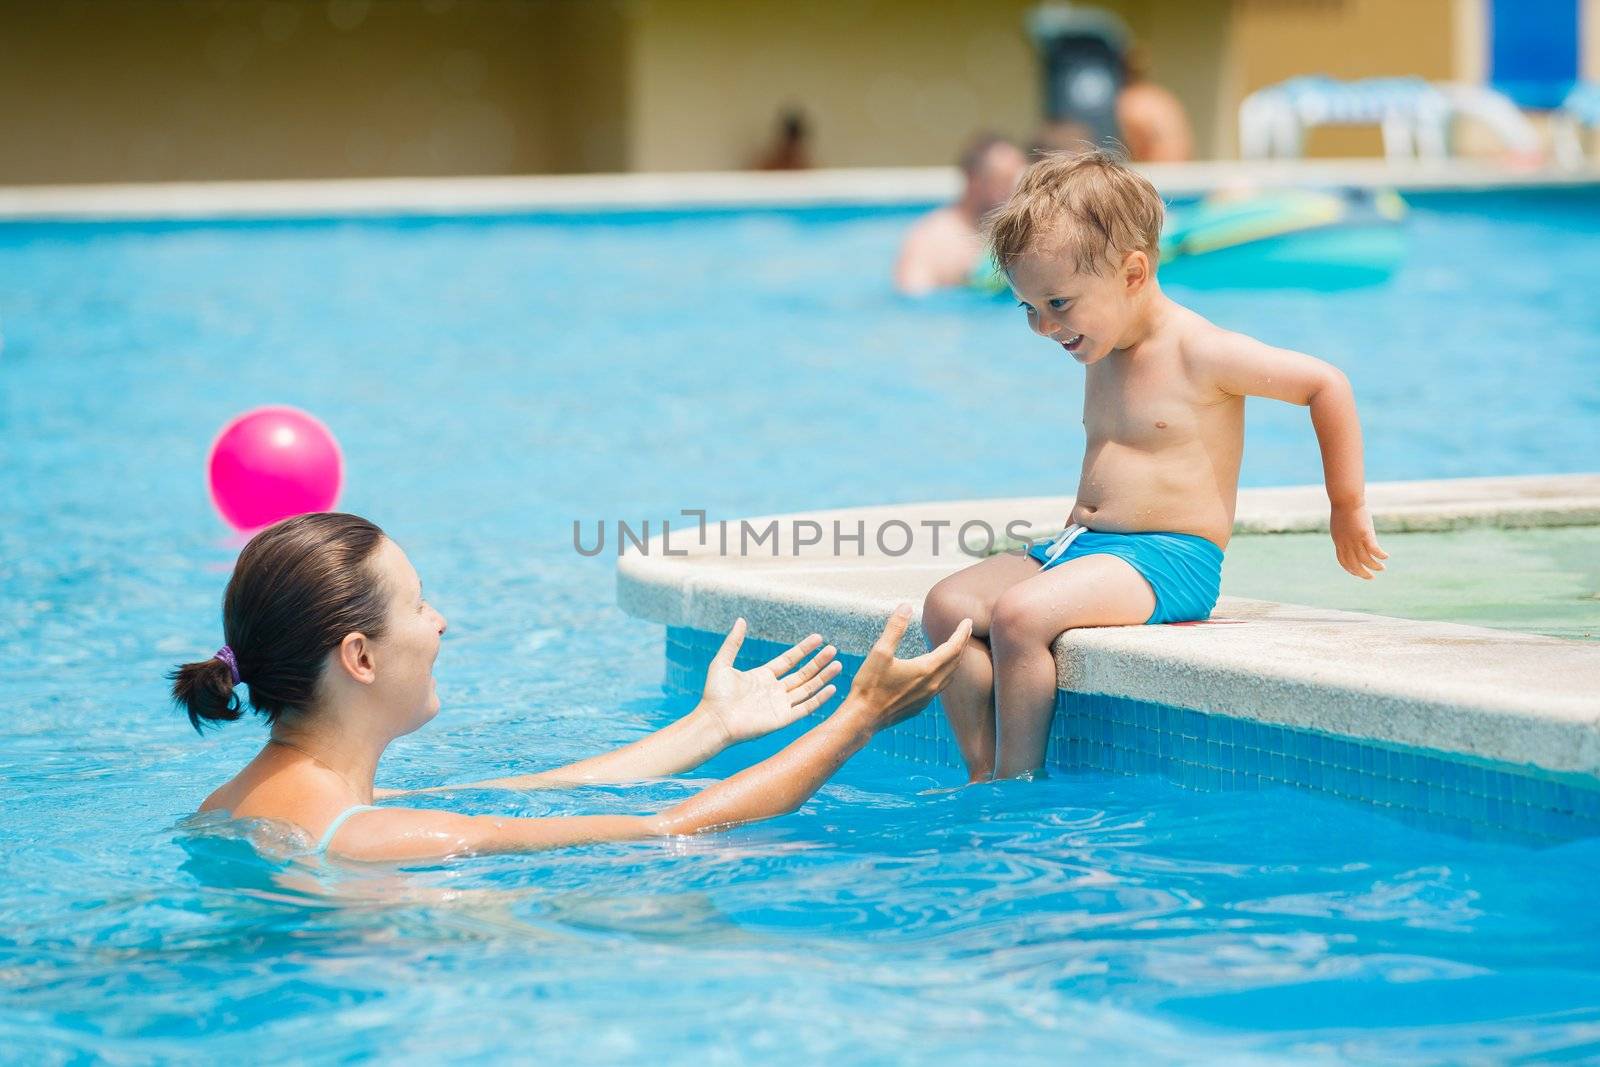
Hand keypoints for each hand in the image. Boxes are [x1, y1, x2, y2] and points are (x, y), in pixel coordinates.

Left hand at [696, 619, 841, 745]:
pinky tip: (831, 688)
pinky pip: (806, 708)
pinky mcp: (783, 719)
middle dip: (818, 662)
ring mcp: (780, 705)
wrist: (714, 721)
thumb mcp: (723, 663)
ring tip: (837, 665)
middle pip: (802, 673)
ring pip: (808, 688)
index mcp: (762, 677)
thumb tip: (740, 620)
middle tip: (833, 649)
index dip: (803, 649)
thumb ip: (733, 642)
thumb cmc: (715, 695)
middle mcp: (774, 690)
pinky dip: (819, 699)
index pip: (789, 660)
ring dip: (822, 677)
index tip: (818, 638)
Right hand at [844, 604, 971, 730]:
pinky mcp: (919, 705)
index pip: (953, 648)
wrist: (863, 718)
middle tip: (967, 630)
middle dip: (962, 644)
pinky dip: (945, 674)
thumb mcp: (880, 652)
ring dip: (956, 660)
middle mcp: (932, 684)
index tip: (968, 621)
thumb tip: (905, 607)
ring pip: (949, 675)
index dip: (962, 633)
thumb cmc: (870, 686)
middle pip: (956, 661)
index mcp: (926, 669)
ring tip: (956, 648)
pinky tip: (937, 672)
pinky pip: (940, 687)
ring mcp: (927, 697)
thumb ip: (895, 628)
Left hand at [1331, 503, 1387, 579]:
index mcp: (1338, 541)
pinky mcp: (1365, 534)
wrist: (1346, 500)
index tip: (1357, 573)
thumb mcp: (1339, 525)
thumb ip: (1343, 534)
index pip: (1343, 561)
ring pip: (1365, 560)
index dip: (1350, 569)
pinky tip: (1386, 557)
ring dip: (1374, 566)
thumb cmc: (1343, 509)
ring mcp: (1355, 540)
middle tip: (1371, 578)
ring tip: (1382, 569)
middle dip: (1362, 573)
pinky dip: (1380, 555)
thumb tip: (1347, 538)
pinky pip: (1374, 550)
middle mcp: (1346, 544)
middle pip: (1354, 564)